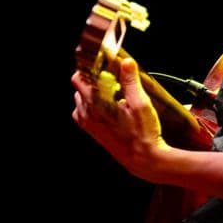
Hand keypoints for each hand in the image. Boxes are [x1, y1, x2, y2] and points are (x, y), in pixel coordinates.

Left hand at [71, 58, 168, 181]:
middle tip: (113, 76)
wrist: (143, 160)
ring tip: (114, 92)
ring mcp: (89, 125)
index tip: (102, 62)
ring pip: (82, 100)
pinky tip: (112, 106)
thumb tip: (126, 62)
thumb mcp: (140, 103)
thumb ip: (131, 81)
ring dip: (94, 93)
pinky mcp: (94, 132)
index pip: (79, 78)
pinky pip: (85, 113)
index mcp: (95, 105)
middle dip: (94, 79)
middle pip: (80, 88)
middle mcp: (87, 114)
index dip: (89, 67)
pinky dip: (94, 106)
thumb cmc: (143, 134)